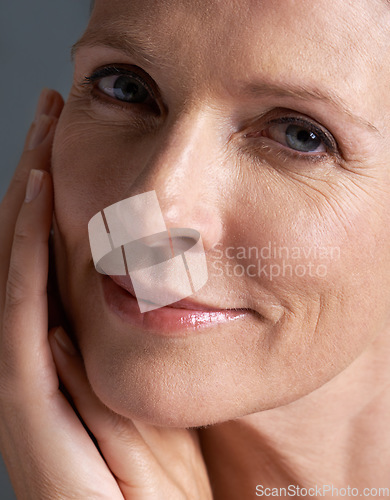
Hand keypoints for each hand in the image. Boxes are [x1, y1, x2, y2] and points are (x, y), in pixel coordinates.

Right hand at [0, 89, 212, 499]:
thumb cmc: (158, 476)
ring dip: (25, 196)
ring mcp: (23, 373)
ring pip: (16, 265)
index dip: (58, 195)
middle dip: (36, 175)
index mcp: (66, 347)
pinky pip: (19, 309)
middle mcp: (35, 350)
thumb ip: (138, 344)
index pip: (55, 254)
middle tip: (51, 111)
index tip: (73, 136)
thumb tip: (139, 283)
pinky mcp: (23, 400)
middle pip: (30, 247)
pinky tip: (38, 194)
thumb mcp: (152, 392)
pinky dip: (24, 250)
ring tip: (42, 131)